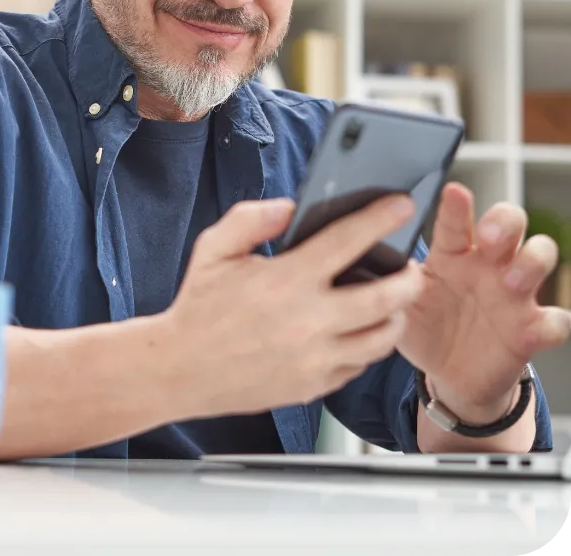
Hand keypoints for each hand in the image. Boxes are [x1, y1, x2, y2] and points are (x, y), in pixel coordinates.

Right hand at [164, 194, 423, 417]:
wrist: (180, 369)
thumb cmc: (198, 307)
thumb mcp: (214, 249)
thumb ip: (251, 219)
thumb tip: (289, 207)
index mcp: (285, 281)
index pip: (346, 242)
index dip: (379, 219)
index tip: (400, 206)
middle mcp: (307, 321)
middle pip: (385, 298)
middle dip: (410, 278)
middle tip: (411, 266)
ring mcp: (314, 358)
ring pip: (381, 338)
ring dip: (395, 315)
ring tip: (392, 301)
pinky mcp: (313, 386)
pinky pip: (358, 365)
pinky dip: (367, 346)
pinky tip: (358, 331)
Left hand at [397, 181, 569, 423]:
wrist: (447, 374)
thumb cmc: (424, 328)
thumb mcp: (401, 306)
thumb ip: (390, 285)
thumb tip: (370, 262)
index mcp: (451, 255)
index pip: (456, 222)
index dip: (457, 206)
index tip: (454, 191)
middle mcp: (486, 265)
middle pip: (509, 223)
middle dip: (504, 221)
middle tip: (488, 236)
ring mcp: (513, 294)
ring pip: (539, 256)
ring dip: (531, 262)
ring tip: (510, 280)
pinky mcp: (530, 329)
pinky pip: (556, 319)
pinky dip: (553, 321)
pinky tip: (538, 326)